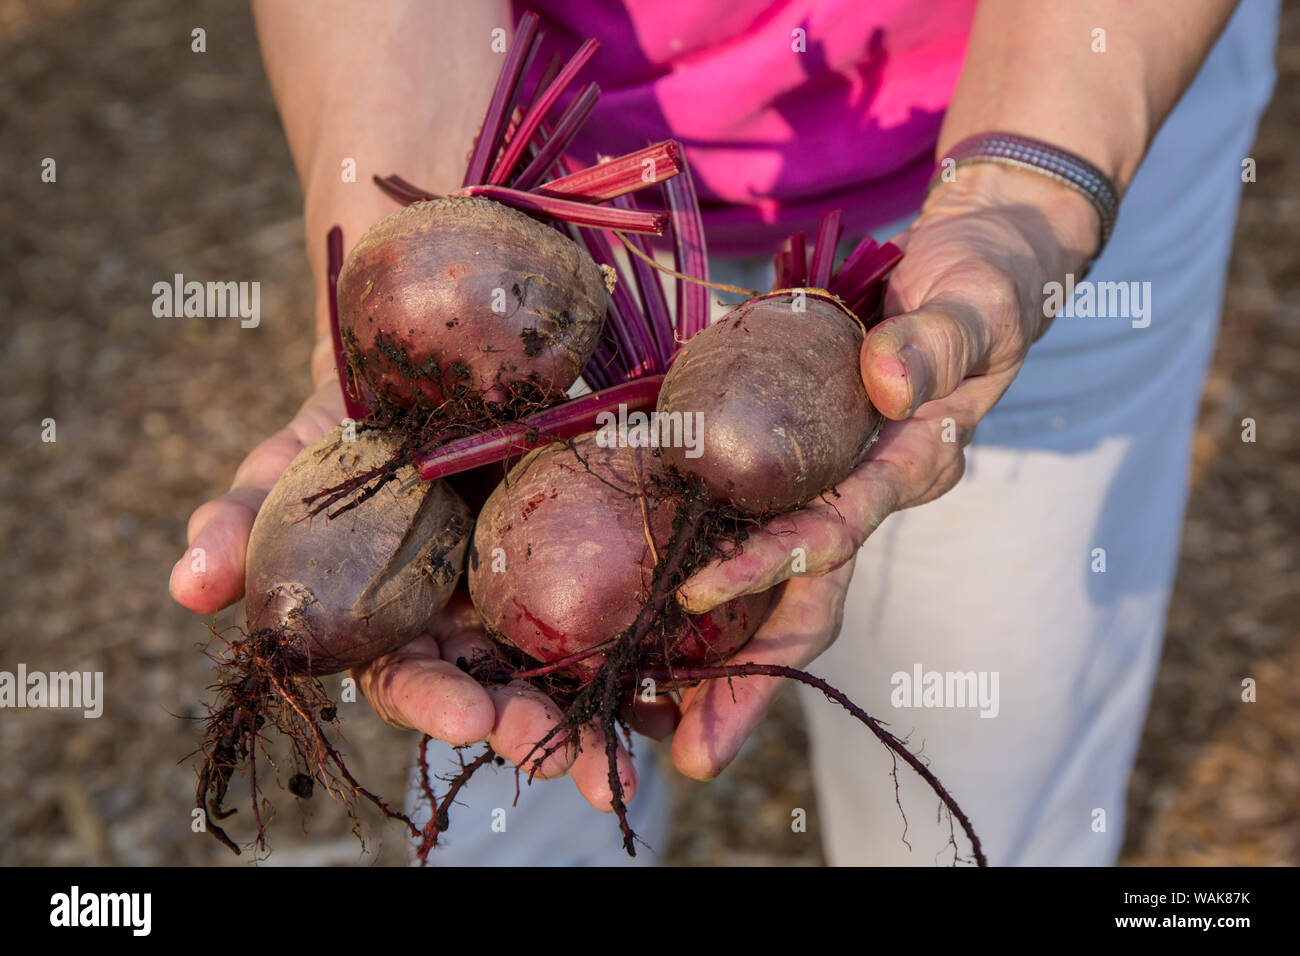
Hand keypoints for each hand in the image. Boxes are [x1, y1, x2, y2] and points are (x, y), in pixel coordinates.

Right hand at [170, 343, 638, 812]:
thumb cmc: (347, 419)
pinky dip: (650, 650)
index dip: (435, 700)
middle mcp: (465, 619)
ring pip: (565, 667)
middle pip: (497, 689)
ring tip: (633, 752)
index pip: (409, 678)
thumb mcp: (292, 461)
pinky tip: (682, 683)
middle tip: (568, 759)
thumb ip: (244, 518)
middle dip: (529, 730)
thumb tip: (186, 585)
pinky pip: (622, 609)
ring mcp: (530, 593)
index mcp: (393, 619)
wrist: (428, 360)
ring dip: (599, 715)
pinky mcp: (587, 555)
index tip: (469, 716)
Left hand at [666, 164, 1097, 775]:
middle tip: (690, 754)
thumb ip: (940, 344)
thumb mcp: (979, 305)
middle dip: (747, 681)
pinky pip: (734, 517)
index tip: (697, 592)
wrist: (972, 273)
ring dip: (712, 652)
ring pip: (761, 580)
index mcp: (905, 470)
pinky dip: (691, 561)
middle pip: (797, 601)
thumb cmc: (985, 289)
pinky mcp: (789, 460)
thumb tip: (886, 386)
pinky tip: (638, 609)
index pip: (834, 531)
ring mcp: (822, 484)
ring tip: (647, 710)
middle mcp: (858, 495)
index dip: (769, 566)